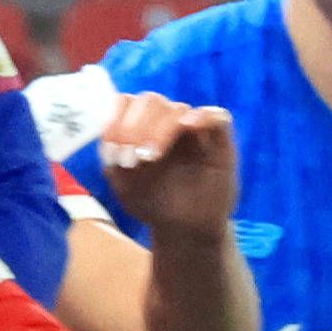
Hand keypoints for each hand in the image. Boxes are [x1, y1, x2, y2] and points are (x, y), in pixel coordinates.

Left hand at [96, 92, 238, 237]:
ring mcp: (195, 129)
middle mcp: (167, 122)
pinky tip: (188, 127)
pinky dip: (201, 116)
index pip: (127, 103)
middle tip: (131, 156)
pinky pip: (216, 116)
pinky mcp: (220, 141)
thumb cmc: (153, 203)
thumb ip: (111, 158)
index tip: (113, 148)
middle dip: (135, 126)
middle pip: (150, 101)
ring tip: (149, 157)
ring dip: (159, 129)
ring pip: (177, 108)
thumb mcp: (122, 184)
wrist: (185, 230)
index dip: (116, 119)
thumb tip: (111, 138)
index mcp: (142, 126)